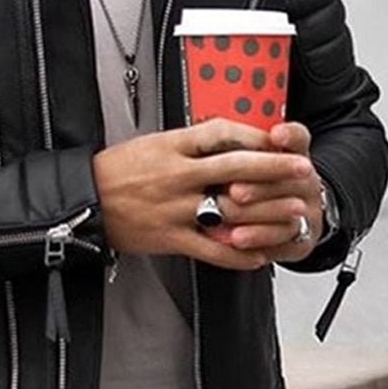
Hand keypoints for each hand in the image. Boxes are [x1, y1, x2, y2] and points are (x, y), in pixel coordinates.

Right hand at [92, 118, 313, 271]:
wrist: (84, 201)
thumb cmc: (116, 170)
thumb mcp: (152, 144)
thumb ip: (188, 144)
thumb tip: (225, 139)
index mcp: (172, 146)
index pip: (222, 133)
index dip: (255, 135)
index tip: (278, 139)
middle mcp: (177, 175)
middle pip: (236, 166)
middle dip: (275, 167)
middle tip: (304, 169)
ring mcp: (175, 208)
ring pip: (230, 208)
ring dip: (268, 211)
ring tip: (294, 211)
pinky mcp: (170, 237)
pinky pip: (211, 248)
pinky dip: (238, 254)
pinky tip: (259, 255)